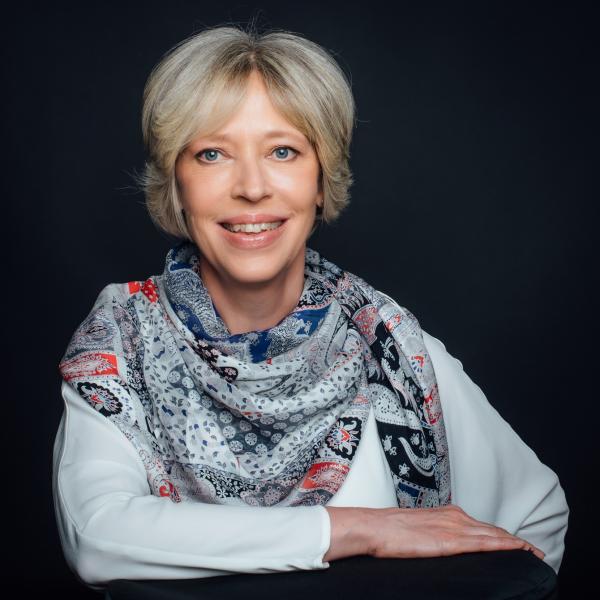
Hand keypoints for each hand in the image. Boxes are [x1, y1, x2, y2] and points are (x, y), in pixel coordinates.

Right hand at [324, 504, 545, 561]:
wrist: (375, 527)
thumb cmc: (391, 530)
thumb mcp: (419, 529)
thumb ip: (436, 533)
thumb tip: (443, 544)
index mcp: (448, 514)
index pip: (482, 526)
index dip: (501, 535)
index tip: (516, 544)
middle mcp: (455, 517)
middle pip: (492, 529)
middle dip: (514, 540)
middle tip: (534, 552)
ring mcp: (455, 527)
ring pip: (494, 535)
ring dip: (516, 544)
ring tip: (533, 553)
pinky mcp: (451, 540)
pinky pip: (486, 543)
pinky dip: (506, 545)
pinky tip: (518, 550)